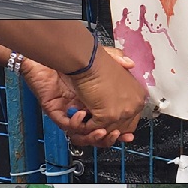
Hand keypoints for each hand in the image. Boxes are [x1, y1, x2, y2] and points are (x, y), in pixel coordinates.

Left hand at [19, 48, 139, 147]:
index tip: (129, 134)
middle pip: (97, 134)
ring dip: (93, 136)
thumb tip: (131, 64)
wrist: (56, 50)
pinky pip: (66, 126)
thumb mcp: (104, 56)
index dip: (120, 131)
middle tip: (117, 134)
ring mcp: (69, 111)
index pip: (110, 124)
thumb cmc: (78, 55)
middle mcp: (84, 109)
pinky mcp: (55, 110)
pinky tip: (81, 114)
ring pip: (82, 135)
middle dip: (108, 137)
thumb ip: (118, 61)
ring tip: (101, 130)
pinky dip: (75, 124)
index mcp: (97, 102)